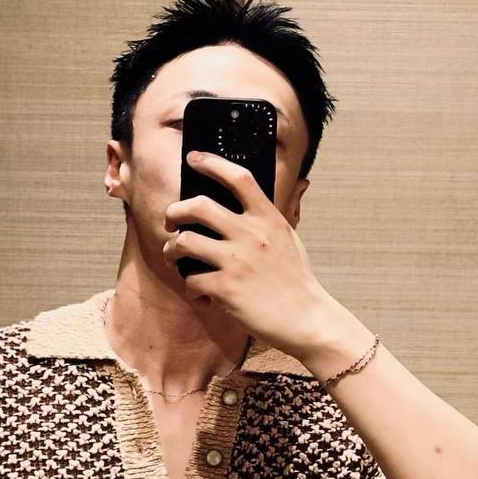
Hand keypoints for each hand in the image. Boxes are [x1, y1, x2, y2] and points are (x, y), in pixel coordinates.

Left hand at [162, 150, 335, 359]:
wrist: (306, 319)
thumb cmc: (295, 281)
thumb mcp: (286, 240)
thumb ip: (264, 221)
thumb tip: (238, 207)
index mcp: (268, 218)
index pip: (239, 178)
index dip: (212, 163)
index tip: (194, 159)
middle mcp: (251, 234)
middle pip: (198, 206)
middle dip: (175, 212)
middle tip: (171, 222)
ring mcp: (237, 261)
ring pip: (185, 241)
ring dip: (172, 250)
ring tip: (175, 258)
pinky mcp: (225, 289)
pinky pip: (191, 280)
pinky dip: (190, 289)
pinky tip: (201, 296)